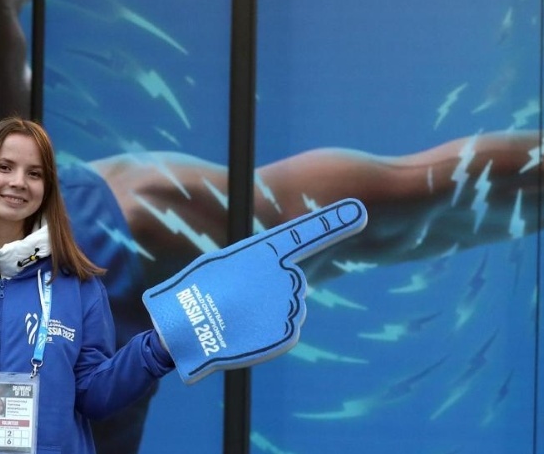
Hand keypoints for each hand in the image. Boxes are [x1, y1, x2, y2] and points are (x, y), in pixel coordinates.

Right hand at [142, 198, 367, 383]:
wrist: (185, 329)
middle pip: (294, 279)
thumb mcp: (223, 264)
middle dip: (273, 287)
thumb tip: (269, 266)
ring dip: (271, 309)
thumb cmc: (197, 292)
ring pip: (291, 304)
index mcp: (266, 252)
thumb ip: (254, 262)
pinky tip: (249, 331)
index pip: (307, 233)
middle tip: (244, 296)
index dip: (333, 222)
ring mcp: (289, 304)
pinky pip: (288, 328)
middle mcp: (284, 275)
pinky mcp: (288, 332)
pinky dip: (271, 330)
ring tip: (241, 314)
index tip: (358, 211)